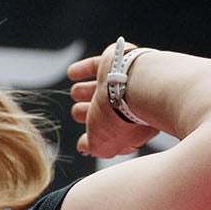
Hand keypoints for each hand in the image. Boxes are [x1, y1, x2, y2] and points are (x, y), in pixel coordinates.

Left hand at [67, 43, 157, 159]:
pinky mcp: (119, 62)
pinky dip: (84, 69)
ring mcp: (128, 81)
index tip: (88, 140)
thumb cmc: (123, 120)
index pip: (118, 133)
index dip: (103, 137)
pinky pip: (99, 65)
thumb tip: (84, 147)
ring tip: (75, 92)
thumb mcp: (103, 145)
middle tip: (78, 113)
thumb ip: (92, 147)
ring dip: (87, 90)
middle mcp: (136, 103)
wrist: (138, 87)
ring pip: (104, 86)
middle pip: (109, 108)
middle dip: (92, 113)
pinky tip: (72, 73)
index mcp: (139, 126)